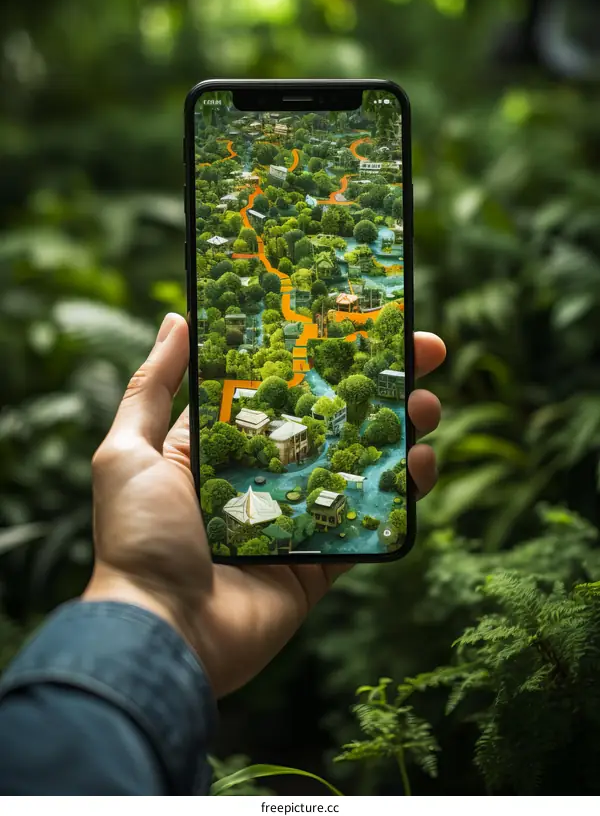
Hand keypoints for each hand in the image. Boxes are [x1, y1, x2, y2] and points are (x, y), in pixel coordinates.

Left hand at [84, 313, 444, 696]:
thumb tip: (176, 318)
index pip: (280, 386)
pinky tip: (422, 463)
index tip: (359, 321)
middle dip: (378, 385)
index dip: (319, 354)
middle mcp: (263, 477)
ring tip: (429, 405)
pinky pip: (369, 524)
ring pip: (360, 466)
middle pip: (331, 420)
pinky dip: (401, 495)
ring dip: (400, 431)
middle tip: (423, 354)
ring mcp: (297, 519)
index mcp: (220, 447)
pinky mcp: (320, 563)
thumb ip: (153, 387)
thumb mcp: (128, 452)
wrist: (163, 634)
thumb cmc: (141, 539)